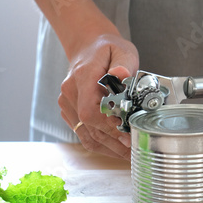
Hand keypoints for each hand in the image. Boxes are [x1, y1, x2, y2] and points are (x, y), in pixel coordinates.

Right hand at [58, 34, 138, 157]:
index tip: (127, 136)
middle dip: (114, 142)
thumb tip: (121, 74)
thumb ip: (123, 63)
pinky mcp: (69, 111)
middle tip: (135, 151)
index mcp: (83, 76)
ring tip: (128, 155)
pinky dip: (100, 144)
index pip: (90, 110)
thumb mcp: (121, 50)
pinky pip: (83, 133)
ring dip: (108, 148)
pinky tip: (117, 148)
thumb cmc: (107, 50)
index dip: (108, 127)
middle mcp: (70, 92)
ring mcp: (67, 103)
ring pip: (85, 134)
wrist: (88, 47)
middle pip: (89, 126)